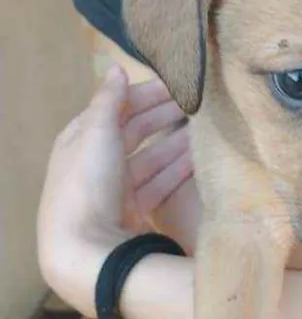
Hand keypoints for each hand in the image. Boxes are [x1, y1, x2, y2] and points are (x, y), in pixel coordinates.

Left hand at [37, 65, 194, 312]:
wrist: (87, 250)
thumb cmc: (87, 183)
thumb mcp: (97, 132)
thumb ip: (110, 99)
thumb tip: (117, 68)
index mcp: (80, 139)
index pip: (116, 108)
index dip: (145, 93)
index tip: (177, 84)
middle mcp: (95, 163)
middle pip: (135, 132)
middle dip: (164, 116)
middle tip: (197, 104)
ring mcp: (115, 190)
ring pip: (151, 158)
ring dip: (176, 142)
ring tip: (205, 128)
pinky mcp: (133, 212)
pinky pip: (159, 184)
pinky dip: (177, 170)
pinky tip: (198, 159)